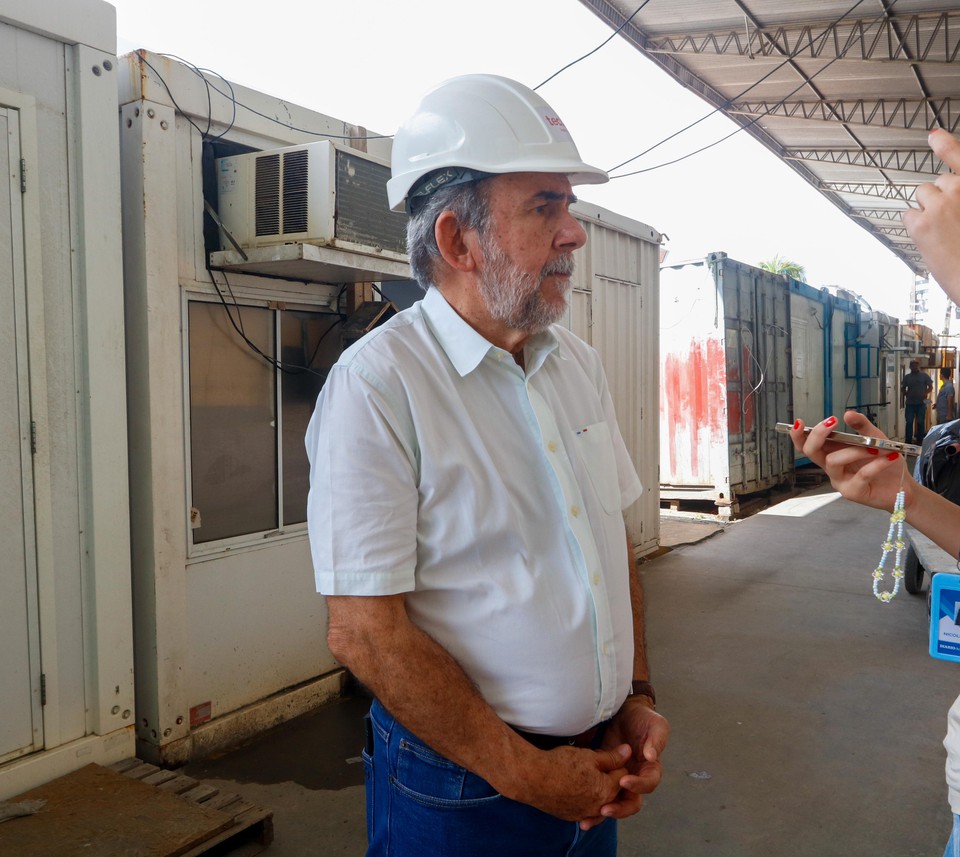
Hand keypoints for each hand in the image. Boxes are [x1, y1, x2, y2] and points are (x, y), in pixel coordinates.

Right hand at [503, 743, 630, 822]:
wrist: (533, 778)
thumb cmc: (561, 765)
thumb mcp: (589, 756)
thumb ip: (612, 757)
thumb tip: (629, 751)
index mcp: (607, 790)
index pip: (623, 775)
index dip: (615, 762)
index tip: (603, 755)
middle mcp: (599, 807)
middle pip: (612, 790)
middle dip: (607, 777)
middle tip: (592, 764)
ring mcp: (584, 813)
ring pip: (599, 800)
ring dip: (596, 789)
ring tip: (584, 775)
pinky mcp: (571, 816)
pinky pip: (585, 808)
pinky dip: (584, 798)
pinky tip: (575, 786)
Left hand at [579, 696, 669, 829]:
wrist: (625, 710)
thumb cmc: (643, 718)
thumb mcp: (656, 725)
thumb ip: (656, 740)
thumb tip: (651, 756)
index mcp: (651, 768)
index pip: (648, 784)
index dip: (638, 785)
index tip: (624, 781)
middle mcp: (636, 778)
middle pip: (631, 802)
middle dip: (619, 809)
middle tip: (604, 810)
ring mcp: (619, 779)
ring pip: (614, 803)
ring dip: (601, 814)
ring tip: (585, 821)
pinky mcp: (603, 775)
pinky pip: (599, 793)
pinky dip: (590, 804)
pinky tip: (578, 813)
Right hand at [788, 411, 916, 511]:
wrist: (902, 487)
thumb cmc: (886, 464)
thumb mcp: (876, 439)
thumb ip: (863, 427)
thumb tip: (848, 414)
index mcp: (832, 453)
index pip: (807, 445)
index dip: (799, 435)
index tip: (800, 422)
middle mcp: (832, 467)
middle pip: (811, 452)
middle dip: (817, 435)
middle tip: (832, 422)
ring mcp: (840, 481)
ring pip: (834, 461)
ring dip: (855, 450)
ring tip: (876, 447)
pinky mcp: (853, 492)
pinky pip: (861, 475)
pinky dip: (876, 464)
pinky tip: (889, 457)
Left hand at [902, 129, 959, 299]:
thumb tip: (951, 192)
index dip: (946, 145)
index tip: (934, 136)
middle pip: (938, 181)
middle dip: (940, 196)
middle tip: (950, 221)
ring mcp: (942, 204)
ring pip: (922, 195)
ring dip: (927, 209)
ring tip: (942, 231)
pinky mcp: (922, 222)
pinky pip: (909, 215)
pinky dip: (915, 226)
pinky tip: (930, 239)